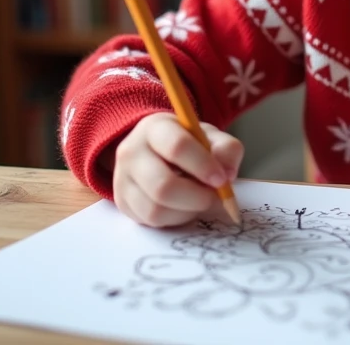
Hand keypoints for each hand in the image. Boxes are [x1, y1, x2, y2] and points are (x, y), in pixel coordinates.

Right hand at [112, 112, 243, 227]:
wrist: (154, 150)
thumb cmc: (187, 143)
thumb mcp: (209, 137)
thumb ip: (226, 149)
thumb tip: (227, 175)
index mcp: (155, 128)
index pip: (177, 146)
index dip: (203, 166)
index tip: (222, 179)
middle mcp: (131, 152)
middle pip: (163, 185)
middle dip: (196, 198)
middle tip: (215, 198)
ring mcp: (122, 179)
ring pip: (156, 209)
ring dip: (187, 211)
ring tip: (200, 201)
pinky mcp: (122, 202)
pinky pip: (151, 221)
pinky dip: (175, 219)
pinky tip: (185, 207)